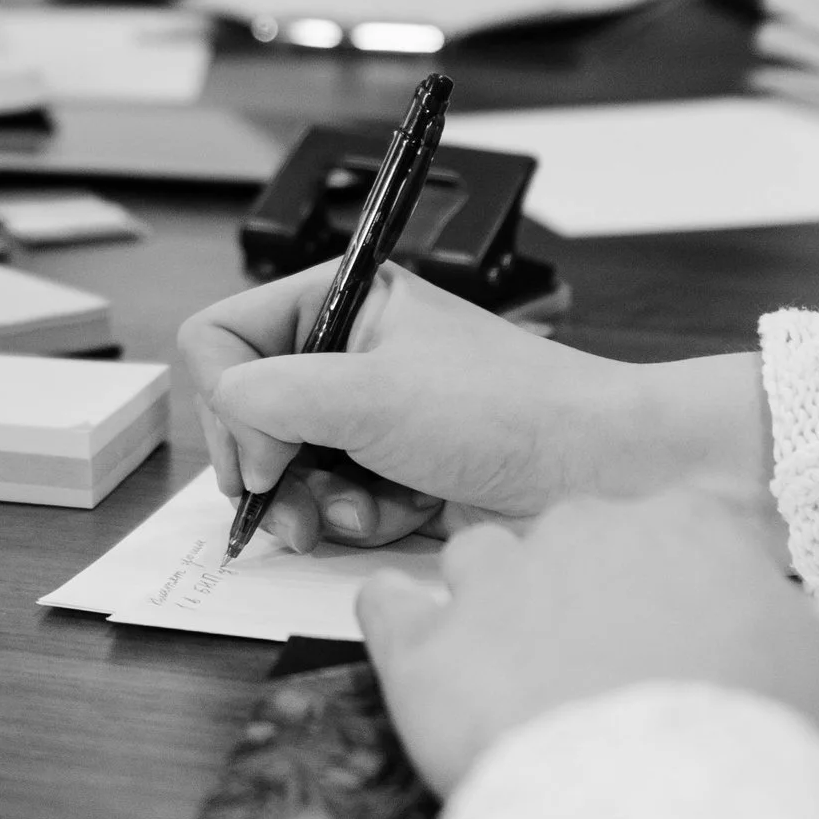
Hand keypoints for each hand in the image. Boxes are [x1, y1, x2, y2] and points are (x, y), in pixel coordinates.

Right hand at [180, 259, 769, 551]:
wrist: (598, 470)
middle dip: (268, 470)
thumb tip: (231, 435)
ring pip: (282, 468)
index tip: (260, 458)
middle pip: (243, 413)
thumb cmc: (503, 411)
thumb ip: (269, 398)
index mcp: (337, 298)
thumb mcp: (368, 391)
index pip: (220, 338)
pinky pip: (329, 502)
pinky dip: (355, 520)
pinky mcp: (390, 470)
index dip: (226, 404)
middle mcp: (345, 351)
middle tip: (295, 510)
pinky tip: (402, 517)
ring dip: (315, 503)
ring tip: (368, 513)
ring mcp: (366, 414)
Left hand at [360, 491, 818, 796]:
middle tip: (615, 667)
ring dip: (498, 600)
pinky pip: (390, 606)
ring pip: (480, 559)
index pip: (690, 526)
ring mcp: (494, 583)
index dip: (699, 581)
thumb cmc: (758, 741)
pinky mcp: (425, 649)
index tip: (700, 631)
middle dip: (595, 592)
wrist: (662, 816)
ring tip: (520, 667)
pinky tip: (425, 651)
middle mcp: (581, 530)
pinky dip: (401, 622)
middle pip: (581, 541)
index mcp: (686, 526)